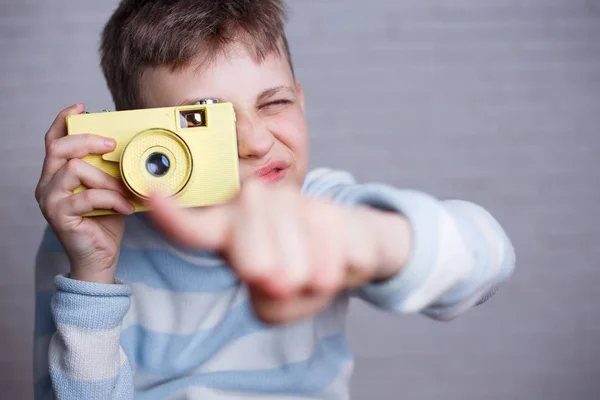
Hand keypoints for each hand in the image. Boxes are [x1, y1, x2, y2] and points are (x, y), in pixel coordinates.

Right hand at [35, 104, 134, 283]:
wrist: (101, 257)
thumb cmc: (106, 222)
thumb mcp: (110, 188)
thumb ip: (109, 169)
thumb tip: (125, 145)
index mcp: (57, 174)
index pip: (53, 141)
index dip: (63, 120)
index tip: (80, 106)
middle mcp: (47, 184)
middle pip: (59, 148)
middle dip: (88, 140)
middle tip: (112, 144)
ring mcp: (50, 200)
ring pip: (74, 170)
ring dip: (105, 178)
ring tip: (123, 191)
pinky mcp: (59, 216)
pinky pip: (86, 196)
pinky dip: (111, 199)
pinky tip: (125, 207)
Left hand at [147, 179, 409, 323]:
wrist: (352, 244)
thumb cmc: (302, 268)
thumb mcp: (279, 304)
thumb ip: (271, 306)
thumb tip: (277, 283)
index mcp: (229, 226)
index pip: (194, 227)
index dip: (173, 215)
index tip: (153, 195)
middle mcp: (253, 204)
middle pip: (252, 265)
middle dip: (272, 283)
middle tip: (284, 275)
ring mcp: (289, 201)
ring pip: (291, 271)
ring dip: (306, 283)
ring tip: (310, 263)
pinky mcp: (325, 210)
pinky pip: (324, 267)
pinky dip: (330, 277)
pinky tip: (330, 258)